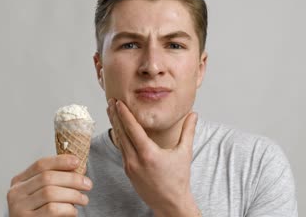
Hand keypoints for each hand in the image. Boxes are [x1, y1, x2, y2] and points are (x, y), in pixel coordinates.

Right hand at [7, 155, 92, 216]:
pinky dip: (68, 208)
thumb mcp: (44, 194)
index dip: (60, 161)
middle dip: (72, 179)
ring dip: (73, 194)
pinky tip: (73, 212)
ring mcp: (19, 208)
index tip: (77, 161)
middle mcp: (15, 193)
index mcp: (19, 181)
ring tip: (84, 199)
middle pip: (47, 178)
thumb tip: (79, 167)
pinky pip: (52, 209)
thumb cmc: (41, 213)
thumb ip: (57, 180)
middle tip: (88, 184)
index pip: (40, 165)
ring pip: (50, 193)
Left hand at [107, 99, 200, 216]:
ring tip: (111, 112)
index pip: (132, 129)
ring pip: (119, 141)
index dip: (124, 114)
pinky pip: (121, 151)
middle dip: (115, 116)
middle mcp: (135, 160)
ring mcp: (129, 167)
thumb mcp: (184, 153)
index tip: (118, 102)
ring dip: (115, 126)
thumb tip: (194, 114)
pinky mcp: (128, 172)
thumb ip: (188, 131)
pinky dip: (119, 138)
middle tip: (111, 101)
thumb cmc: (178, 179)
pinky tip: (118, 130)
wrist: (170, 203)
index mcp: (148, 154)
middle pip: (121, 133)